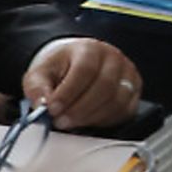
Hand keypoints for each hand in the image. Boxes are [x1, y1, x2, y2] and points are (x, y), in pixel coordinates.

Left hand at [23, 38, 141, 129]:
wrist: (77, 65)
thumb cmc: (61, 69)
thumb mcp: (40, 74)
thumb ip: (37, 89)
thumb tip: (41, 105)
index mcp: (90, 48)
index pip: (85, 70)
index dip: (68, 92)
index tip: (52, 109)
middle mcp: (114, 58)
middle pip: (104, 86)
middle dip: (79, 109)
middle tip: (60, 121)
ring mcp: (128, 75)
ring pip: (117, 101)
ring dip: (91, 117)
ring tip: (71, 123)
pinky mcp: (134, 92)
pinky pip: (125, 111)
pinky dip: (104, 120)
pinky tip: (88, 121)